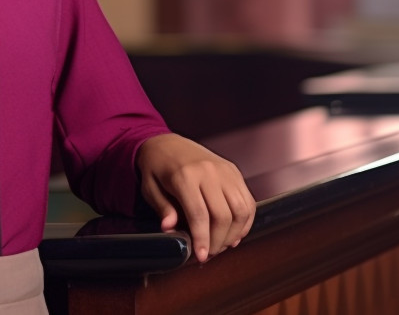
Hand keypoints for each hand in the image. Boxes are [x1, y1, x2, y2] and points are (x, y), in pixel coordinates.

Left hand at [136, 133, 254, 262]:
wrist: (167, 143)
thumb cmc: (156, 168)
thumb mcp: (150, 188)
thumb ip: (162, 208)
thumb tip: (170, 228)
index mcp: (185, 176)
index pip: (199, 215)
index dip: (202, 240)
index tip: (201, 256)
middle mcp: (208, 171)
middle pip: (223, 215)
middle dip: (218, 241)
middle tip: (209, 253)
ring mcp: (224, 170)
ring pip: (241, 209)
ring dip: (234, 233)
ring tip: (222, 244)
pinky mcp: (234, 171)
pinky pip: (248, 200)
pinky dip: (245, 221)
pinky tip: (234, 232)